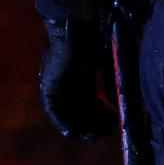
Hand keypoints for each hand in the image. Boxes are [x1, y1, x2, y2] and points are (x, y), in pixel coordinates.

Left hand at [39, 19, 116, 139]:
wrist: (78, 30)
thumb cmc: (92, 42)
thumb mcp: (104, 65)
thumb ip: (108, 84)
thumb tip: (115, 104)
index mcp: (82, 77)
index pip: (91, 103)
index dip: (101, 115)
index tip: (114, 122)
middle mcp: (69, 84)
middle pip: (81, 111)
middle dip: (94, 123)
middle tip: (108, 131)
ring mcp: (58, 86)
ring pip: (69, 114)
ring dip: (82, 126)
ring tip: (96, 134)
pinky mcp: (48, 88)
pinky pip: (54, 112)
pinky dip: (63, 124)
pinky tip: (73, 133)